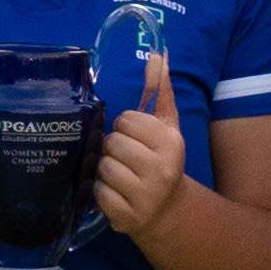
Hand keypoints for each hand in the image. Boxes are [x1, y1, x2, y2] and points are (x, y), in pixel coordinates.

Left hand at [93, 80, 188, 242]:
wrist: (167, 210)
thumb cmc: (162, 160)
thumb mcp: (167, 126)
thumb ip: (161, 90)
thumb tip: (158, 53)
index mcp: (171, 142)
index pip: (127, 120)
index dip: (125, 128)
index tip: (135, 139)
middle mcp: (161, 169)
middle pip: (112, 143)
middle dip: (114, 149)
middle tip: (126, 159)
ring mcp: (145, 195)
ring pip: (103, 167)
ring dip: (105, 171)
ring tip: (120, 176)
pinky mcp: (128, 216)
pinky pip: (99, 193)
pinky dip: (102, 192)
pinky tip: (116, 193)